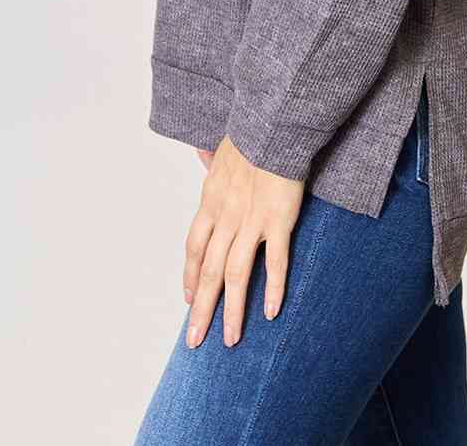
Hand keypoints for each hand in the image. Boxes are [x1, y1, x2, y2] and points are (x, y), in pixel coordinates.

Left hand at [184, 134, 303, 349]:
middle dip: (201, 309)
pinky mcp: (278, 220)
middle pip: (208, 271)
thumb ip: (211, 164)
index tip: (188, 299)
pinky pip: (274, 260)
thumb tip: (200, 157)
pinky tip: (270, 311)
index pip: (194, 248)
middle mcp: (226, 217)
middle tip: (195, 340)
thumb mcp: (220, 151)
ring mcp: (251, 221)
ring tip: (231, 339)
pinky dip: (272, 287)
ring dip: (232, 310)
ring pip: (235, 274)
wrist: (273, 125)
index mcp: (211, 201)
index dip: (189, 276)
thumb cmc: (251, 136)